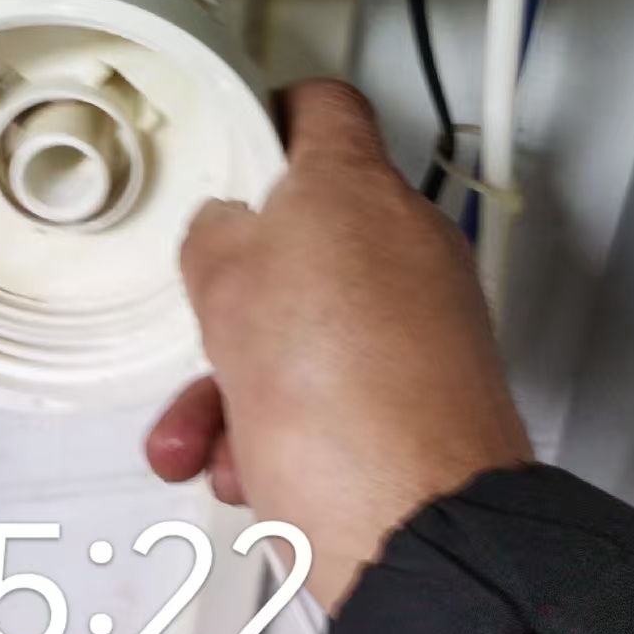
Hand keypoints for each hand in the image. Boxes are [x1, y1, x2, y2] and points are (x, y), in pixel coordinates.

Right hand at [147, 80, 531, 614]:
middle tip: (204, 319)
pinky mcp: (434, 391)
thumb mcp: (224, 286)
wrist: (418, 527)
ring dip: (238, 379)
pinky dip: (284, 422)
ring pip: (310, 325)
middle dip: (234, 295)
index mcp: (357, 188)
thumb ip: (216, 235)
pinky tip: (246, 467)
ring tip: (200, 434)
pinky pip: (339, 384)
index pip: (323, 106)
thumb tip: (226, 233)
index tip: (238, 136)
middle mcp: (407, 242)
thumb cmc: (335, 400)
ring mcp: (428, 319)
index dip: (271, 114)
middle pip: (304, 237)